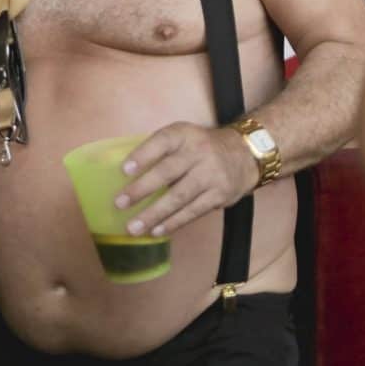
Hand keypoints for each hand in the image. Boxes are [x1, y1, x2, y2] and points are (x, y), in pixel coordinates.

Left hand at [114, 122, 258, 237]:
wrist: (244, 154)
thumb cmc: (200, 147)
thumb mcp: (183, 136)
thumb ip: (159, 150)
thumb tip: (123, 172)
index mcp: (184, 135)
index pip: (161, 142)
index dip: (142, 155)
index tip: (124, 170)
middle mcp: (198, 152)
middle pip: (167, 172)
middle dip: (141, 190)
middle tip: (120, 204)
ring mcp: (211, 175)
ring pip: (179, 197)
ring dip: (154, 214)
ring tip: (133, 227)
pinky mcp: (219, 195)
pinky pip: (192, 212)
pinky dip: (173, 223)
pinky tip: (156, 231)